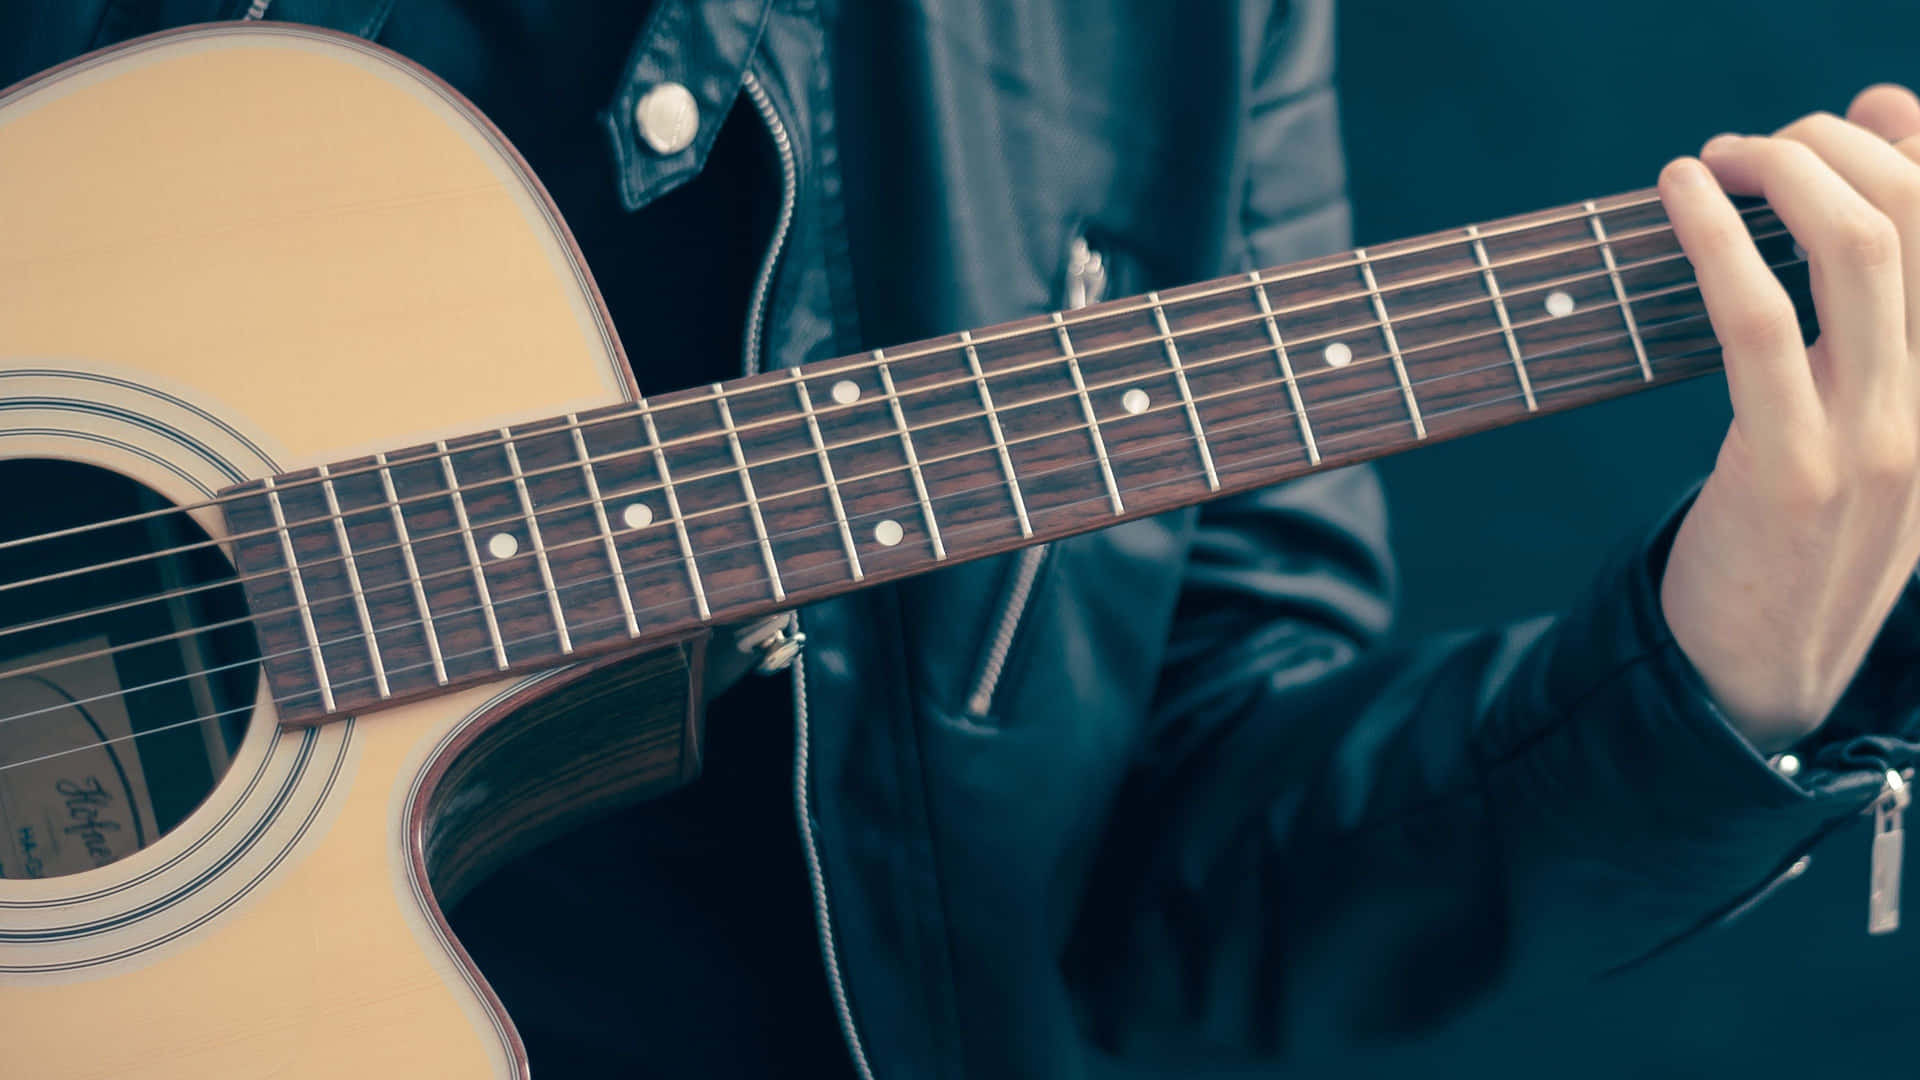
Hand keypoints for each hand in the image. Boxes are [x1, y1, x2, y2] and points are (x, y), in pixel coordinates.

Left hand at [1658, 85, 1919, 752]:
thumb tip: (1851, 199)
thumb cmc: (1795, 541)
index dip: (1918, 142)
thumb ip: (1873, 331)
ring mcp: (1881, 439)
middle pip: (1919, 213)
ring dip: (1783, 167)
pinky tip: (1676, 195)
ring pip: (1858, 246)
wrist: (1762, 678)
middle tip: (1758, 143)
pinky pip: (1762, 320)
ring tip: (1717, 156)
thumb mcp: (1867, 435)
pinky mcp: (1794, 470)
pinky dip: (1717, 237)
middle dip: (1836, 142)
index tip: (1858, 110)